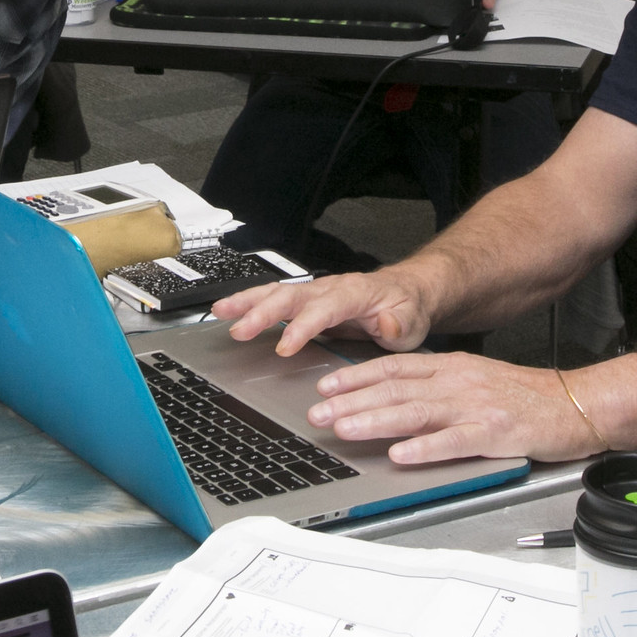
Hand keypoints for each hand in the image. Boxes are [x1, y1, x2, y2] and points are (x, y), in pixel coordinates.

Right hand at [212, 269, 433, 356]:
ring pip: (277, 292)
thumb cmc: (407, 308)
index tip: (284, 347)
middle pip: (291, 296)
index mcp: (355, 293)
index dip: (302, 327)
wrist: (406, 292)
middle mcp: (331, 288)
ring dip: (248, 302)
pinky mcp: (306, 301)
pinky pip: (274, 298)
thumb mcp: (414, 320)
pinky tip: (229, 312)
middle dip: (262, 312)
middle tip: (240, 330)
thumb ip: (401, 324)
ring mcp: (316, 293)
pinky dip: (250, 303)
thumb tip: (387, 326)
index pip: (324, 308)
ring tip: (221, 312)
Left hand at [308, 352, 606, 463]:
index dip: (356, 376)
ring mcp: (476, 407)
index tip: (325, 386)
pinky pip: (454, 441)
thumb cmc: (526, 397)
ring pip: (416, 412)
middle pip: (396, 389)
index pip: (394, 368)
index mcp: (452, 368)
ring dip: (376, 420)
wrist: (577, 402)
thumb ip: (437, 386)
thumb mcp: (475, 379)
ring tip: (345, 429)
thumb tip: (394, 396)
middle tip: (319, 414)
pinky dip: (424, 448)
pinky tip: (400, 455)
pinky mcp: (496, 433)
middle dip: (353, 401)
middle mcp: (459, 382)